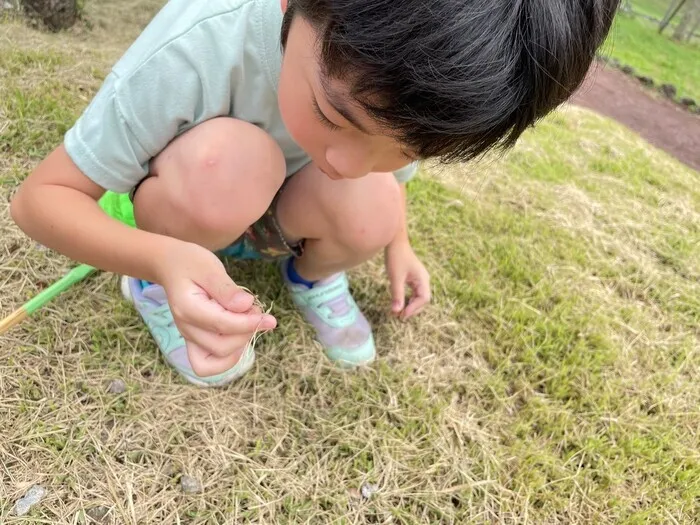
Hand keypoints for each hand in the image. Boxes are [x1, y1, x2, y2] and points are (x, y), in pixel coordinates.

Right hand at [157, 242, 275, 376]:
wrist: (171, 266)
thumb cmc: (191, 263)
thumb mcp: (210, 268)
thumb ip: (227, 289)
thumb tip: (247, 305)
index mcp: (188, 308)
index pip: (223, 325)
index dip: (249, 324)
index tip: (269, 318)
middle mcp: (186, 328)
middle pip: (222, 346)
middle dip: (246, 332)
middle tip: (256, 311)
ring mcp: (189, 337)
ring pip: (218, 358)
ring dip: (240, 344)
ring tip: (248, 322)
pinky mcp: (195, 341)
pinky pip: (209, 365)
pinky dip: (228, 357)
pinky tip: (239, 336)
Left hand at [385, 240, 430, 319]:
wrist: (394, 242)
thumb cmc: (396, 258)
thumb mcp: (395, 278)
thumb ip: (397, 295)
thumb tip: (397, 311)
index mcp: (423, 279)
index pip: (424, 299)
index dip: (414, 309)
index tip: (402, 315)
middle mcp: (424, 280)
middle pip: (422, 300)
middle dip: (412, 309)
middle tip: (399, 316)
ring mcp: (419, 279)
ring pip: (418, 297)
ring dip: (410, 305)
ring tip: (399, 312)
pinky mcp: (413, 278)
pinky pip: (413, 292)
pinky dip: (407, 299)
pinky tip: (399, 302)